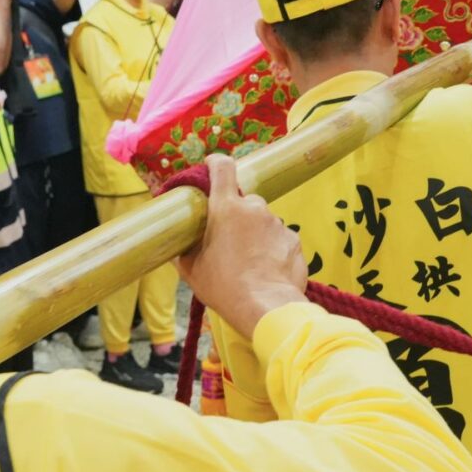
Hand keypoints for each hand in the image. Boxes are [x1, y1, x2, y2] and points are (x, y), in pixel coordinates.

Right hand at [176, 155, 307, 339]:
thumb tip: (178, 246)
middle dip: (237, 216)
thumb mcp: (192, 269)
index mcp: (226, 208)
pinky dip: (273, 249)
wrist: (266, 307)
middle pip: (244, 202)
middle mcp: (254, 208)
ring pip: (263, 221)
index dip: (216, 164)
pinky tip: (266, 270)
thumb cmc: (224, 287)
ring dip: (256, 234)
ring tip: (249, 262)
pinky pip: (279, 238)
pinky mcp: (293, 240)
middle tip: (229, 241)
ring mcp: (277, 223)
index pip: (223, 168)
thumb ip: (185, 249)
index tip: (213, 166)